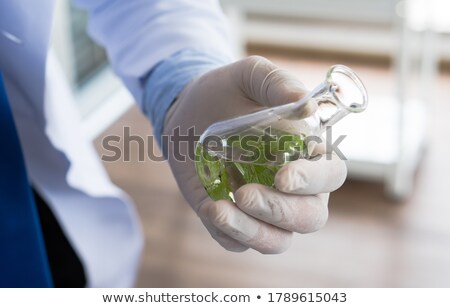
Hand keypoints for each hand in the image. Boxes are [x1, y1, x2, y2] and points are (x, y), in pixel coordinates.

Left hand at [163, 56, 346, 252]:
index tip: (284, 175)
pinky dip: (230, 234)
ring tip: (219, 209)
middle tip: (245, 193)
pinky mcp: (234, 220)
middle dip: (281, 211)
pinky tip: (211, 210)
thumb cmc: (226, 92)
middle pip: (309, 217)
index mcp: (307, 153)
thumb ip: (276, 83)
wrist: (187, 111)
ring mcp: (263, 207)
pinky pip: (240, 243)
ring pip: (278, 240)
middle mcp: (293, 188)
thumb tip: (307, 104)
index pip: (329, 176)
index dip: (313, 180)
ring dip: (253, 230)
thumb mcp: (248, 76)